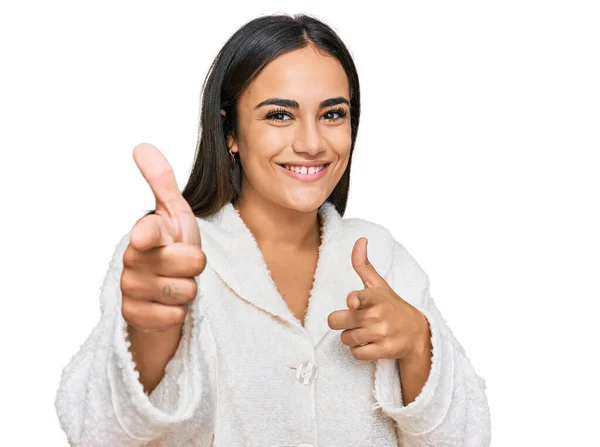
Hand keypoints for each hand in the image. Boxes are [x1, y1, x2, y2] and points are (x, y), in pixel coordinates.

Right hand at [120, 143, 205, 332]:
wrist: (163, 290)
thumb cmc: (172, 248)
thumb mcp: (174, 214)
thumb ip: (162, 183)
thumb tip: (142, 146)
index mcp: (144, 233)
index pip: (147, 232)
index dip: (148, 236)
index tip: (145, 239)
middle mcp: (132, 260)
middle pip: (190, 263)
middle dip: (197, 265)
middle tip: (184, 264)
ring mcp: (131, 289)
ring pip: (185, 291)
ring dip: (189, 290)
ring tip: (176, 283)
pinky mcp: (134, 316)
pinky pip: (173, 316)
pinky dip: (178, 312)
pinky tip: (167, 305)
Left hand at [327, 237, 430, 361]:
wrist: (416, 332)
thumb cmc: (390, 305)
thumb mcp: (378, 284)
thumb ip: (363, 264)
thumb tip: (360, 239)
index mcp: (375, 297)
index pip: (360, 297)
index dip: (353, 300)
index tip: (352, 302)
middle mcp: (378, 315)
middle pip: (338, 322)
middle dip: (341, 322)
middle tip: (353, 320)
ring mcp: (382, 334)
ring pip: (346, 339)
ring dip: (351, 337)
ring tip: (364, 331)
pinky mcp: (384, 351)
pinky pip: (357, 354)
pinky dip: (358, 351)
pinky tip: (368, 343)